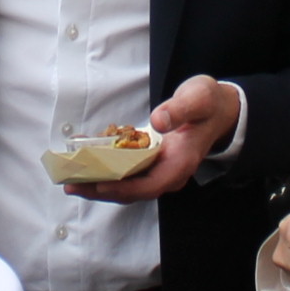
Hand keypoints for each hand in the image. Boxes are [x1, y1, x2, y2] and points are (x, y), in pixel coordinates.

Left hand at [65, 76, 240, 202]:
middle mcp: (170, 173)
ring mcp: (160, 170)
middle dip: (101, 190)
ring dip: (99, 185)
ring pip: (128, 187)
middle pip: (133, 192)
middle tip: (71, 185)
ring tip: (71, 181)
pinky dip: (106, 173)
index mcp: (181, 162)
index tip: (99, 183)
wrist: (218, 109)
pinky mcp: (151, 164)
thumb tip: (158, 121)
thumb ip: (179, 109)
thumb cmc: (207, 103)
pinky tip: (86, 165)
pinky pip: (126, 175)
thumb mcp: (198, 98)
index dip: (124, 188)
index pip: (150, 185)